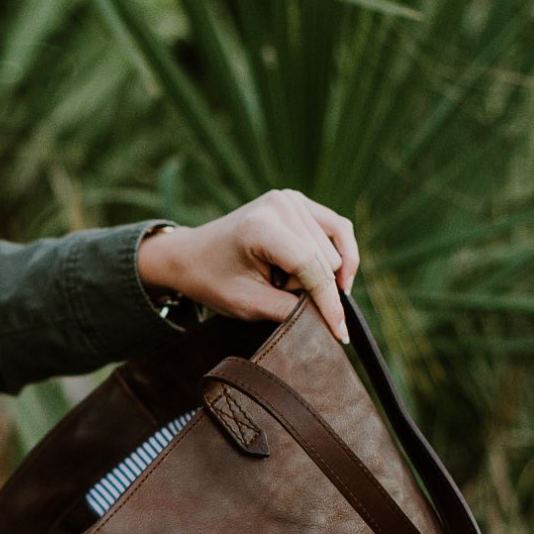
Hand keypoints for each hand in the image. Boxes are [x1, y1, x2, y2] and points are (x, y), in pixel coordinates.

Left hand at [137, 189, 359, 342]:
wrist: (191, 255)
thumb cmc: (215, 282)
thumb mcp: (249, 305)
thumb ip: (290, 312)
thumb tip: (331, 320)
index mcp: (261, 227)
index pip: (311, 267)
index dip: (329, 304)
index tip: (340, 334)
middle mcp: (280, 204)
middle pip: (327, 261)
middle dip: (312, 289)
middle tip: (277, 292)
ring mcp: (291, 199)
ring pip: (335, 252)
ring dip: (318, 275)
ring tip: (284, 279)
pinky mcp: (299, 202)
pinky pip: (339, 230)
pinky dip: (341, 255)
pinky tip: (337, 276)